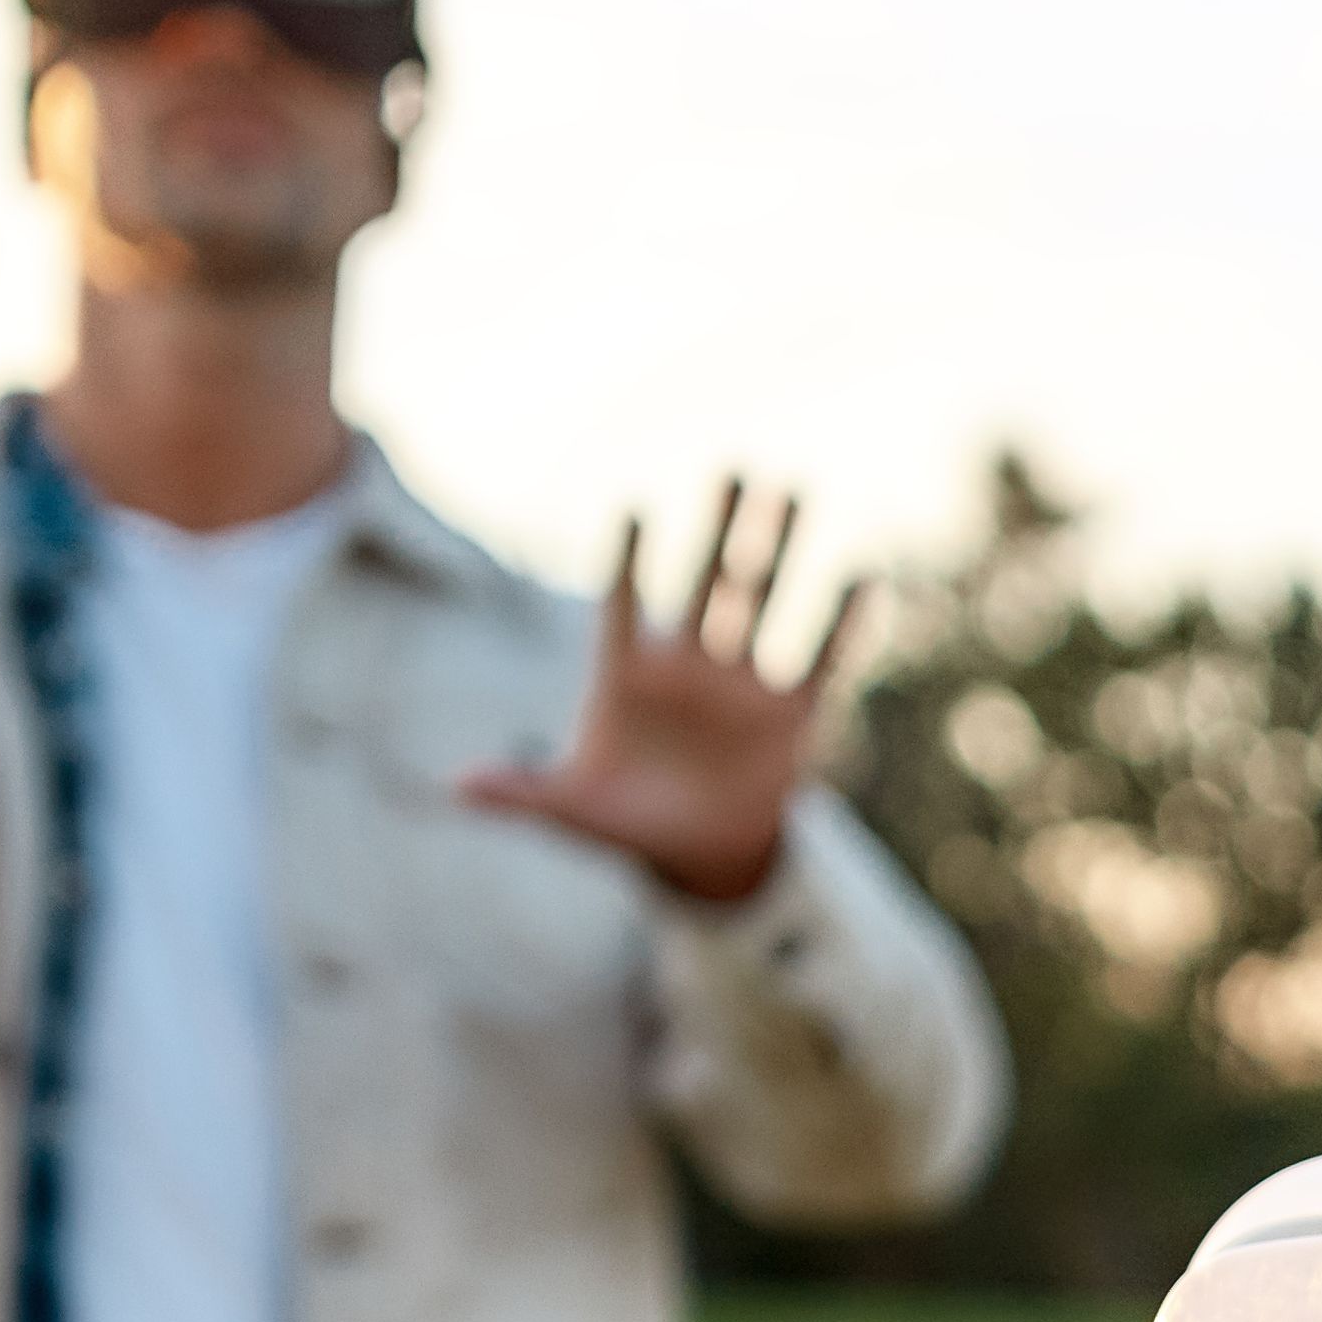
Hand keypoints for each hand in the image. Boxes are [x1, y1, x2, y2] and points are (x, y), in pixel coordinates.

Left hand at [462, 481, 868, 905]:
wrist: (697, 853)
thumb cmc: (624, 821)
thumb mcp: (570, 810)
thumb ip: (521, 793)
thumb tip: (457, 788)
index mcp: (627, 677)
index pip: (623, 607)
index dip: (630, 564)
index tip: (635, 511)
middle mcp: (686, 666)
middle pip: (704, 582)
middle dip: (719, 527)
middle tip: (735, 468)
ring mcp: (739, 685)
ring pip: (759, 603)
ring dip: (777, 549)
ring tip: (792, 492)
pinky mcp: (788, 716)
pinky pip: (820, 661)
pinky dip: (843, 625)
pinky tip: (865, 578)